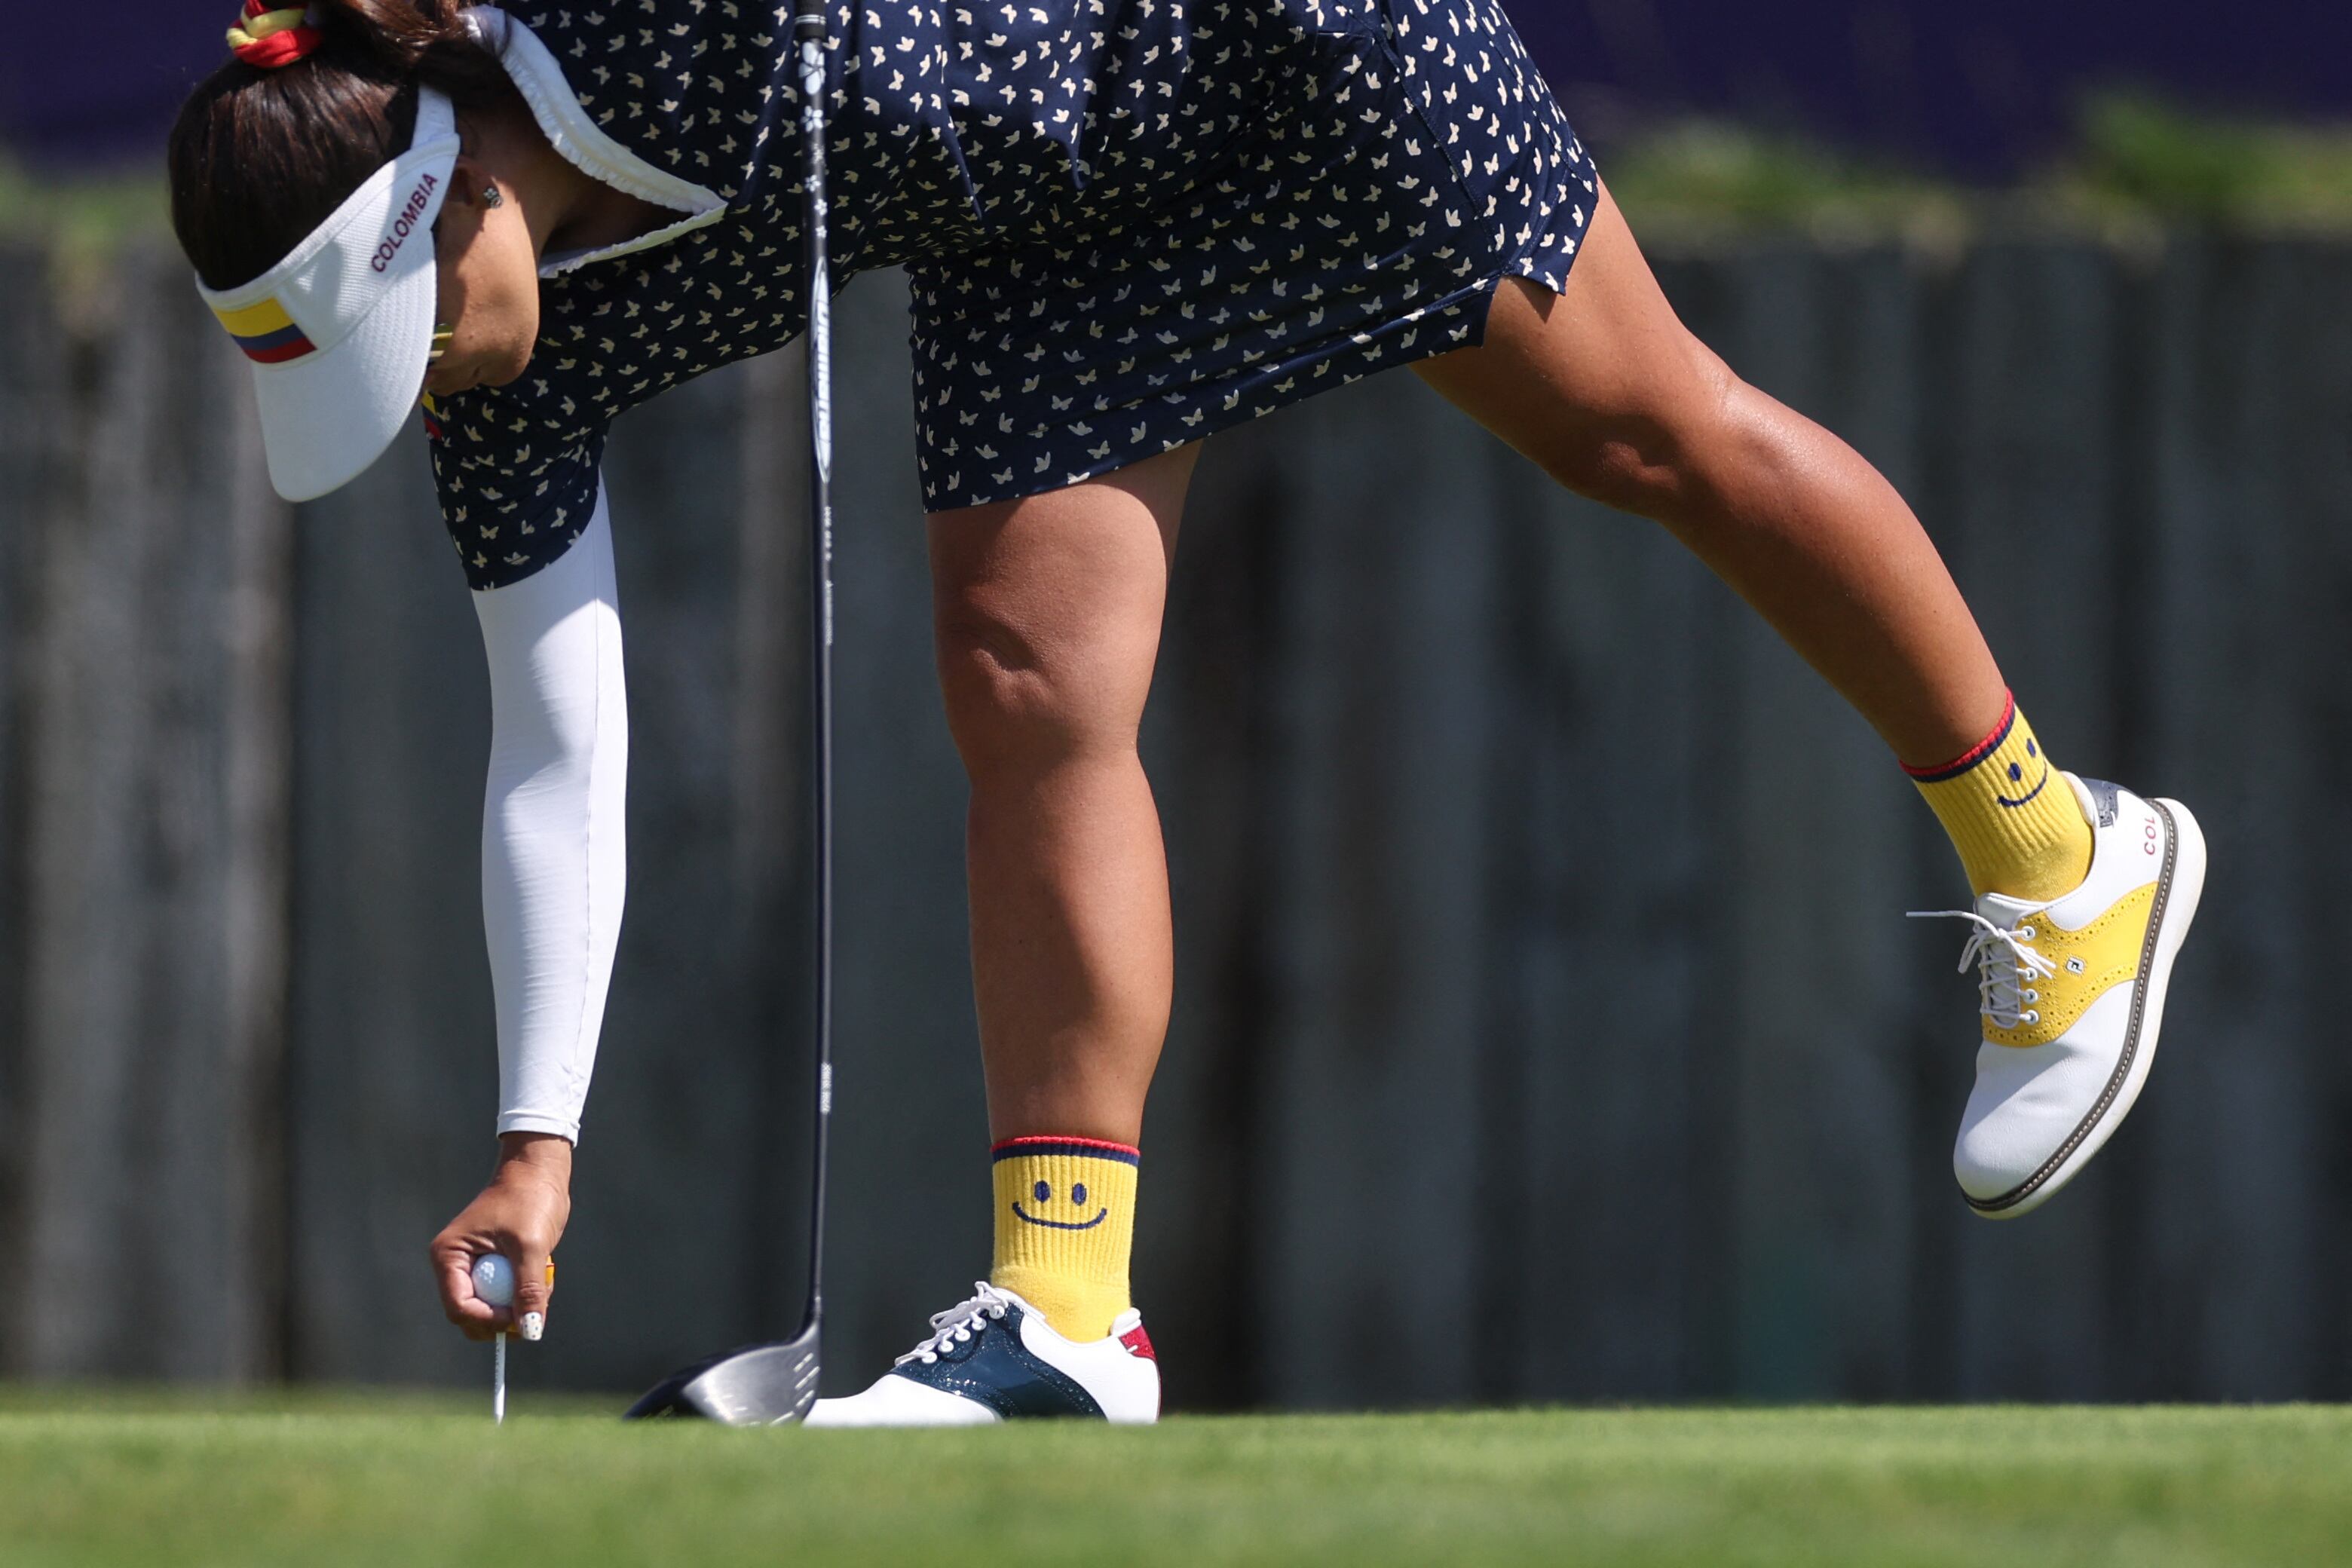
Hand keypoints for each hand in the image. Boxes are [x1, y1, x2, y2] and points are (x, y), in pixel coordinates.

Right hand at [429, 1132, 571, 1342]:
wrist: (539, 1172)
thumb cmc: (529, 1199)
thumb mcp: (531, 1245)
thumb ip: (529, 1289)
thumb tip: (531, 1330)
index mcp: (449, 1255)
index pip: (459, 1306)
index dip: (488, 1320)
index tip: (520, 1320)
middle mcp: (454, 1263)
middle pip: (469, 1314)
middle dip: (501, 1319)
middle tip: (533, 1311)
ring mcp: (472, 1266)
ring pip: (488, 1308)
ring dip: (516, 1308)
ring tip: (542, 1287)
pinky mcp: (491, 1266)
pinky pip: (501, 1295)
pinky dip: (522, 1295)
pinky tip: (543, 1277)